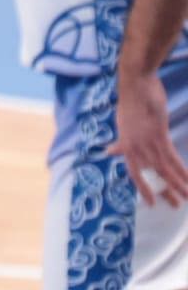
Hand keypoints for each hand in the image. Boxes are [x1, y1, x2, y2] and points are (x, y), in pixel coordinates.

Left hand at [115, 70, 187, 207]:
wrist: (135, 85)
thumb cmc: (129, 103)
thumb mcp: (122, 125)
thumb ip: (121, 143)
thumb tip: (109, 151)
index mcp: (125, 146)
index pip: (134, 173)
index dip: (144, 188)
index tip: (153, 202)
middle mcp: (134, 147)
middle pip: (152, 174)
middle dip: (166, 190)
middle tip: (176, 205)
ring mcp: (146, 142)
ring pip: (164, 168)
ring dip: (178, 183)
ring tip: (187, 196)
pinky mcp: (159, 134)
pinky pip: (172, 157)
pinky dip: (182, 168)